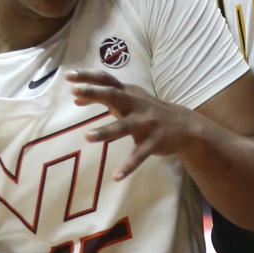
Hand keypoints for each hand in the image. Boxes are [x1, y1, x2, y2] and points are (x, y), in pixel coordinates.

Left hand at [67, 69, 196, 180]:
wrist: (185, 126)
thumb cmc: (148, 111)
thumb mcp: (128, 101)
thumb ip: (103, 98)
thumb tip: (75, 98)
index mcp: (129, 93)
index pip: (106, 80)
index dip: (88, 77)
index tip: (68, 75)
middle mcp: (137, 104)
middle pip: (113, 95)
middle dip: (95, 92)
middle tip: (75, 90)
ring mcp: (146, 123)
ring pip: (124, 127)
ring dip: (105, 131)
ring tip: (87, 136)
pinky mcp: (154, 141)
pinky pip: (139, 155)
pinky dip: (128, 166)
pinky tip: (116, 176)